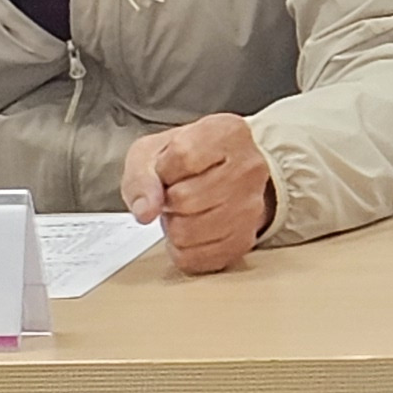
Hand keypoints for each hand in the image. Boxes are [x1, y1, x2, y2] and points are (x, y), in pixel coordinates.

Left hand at [122, 112, 275, 273]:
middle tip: (176, 193)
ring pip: (189, 233)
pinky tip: (191, 230)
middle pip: (185, 199)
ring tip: (185, 211)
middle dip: (168, 200)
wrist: (223, 176)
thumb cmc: (185, 161)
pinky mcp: (244, 241)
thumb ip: (140, 176)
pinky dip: (183, 249)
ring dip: (174, 226)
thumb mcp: (153, 152)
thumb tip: (146, 211)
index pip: (183, 155)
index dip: (163, 169)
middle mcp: (249, 168)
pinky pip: (196, 258)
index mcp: (227, 134)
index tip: (168, 169)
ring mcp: (252, 207)